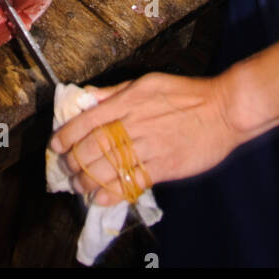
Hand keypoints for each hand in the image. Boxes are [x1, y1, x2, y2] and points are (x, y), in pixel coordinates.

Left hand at [49, 72, 244, 204]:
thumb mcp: (148, 82)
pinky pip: (132, 182)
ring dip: (88, 179)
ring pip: (108, 166)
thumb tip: (88, 98)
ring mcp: (149, 146)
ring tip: (79, 185)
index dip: (66, 135)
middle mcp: (135, 124)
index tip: (55, 145)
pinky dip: (112, 191)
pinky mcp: (164, 166)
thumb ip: (115, 92)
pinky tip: (100, 196)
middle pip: (93, 146)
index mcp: (128, 101)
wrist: (223, 110)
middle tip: (66, 168)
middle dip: (74, 160)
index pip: (87, 120)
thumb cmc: (186, 93)